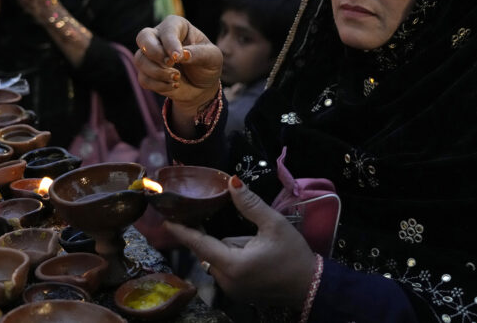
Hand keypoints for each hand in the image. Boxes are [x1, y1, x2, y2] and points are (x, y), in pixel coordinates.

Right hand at [134, 15, 222, 110]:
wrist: (202, 86)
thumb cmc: (207, 65)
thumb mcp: (212, 57)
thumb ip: (199, 54)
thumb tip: (183, 55)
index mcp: (177, 26)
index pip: (167, 29)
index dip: (170, 43)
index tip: (177, 57)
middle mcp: (159, 37)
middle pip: (143, 37)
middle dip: (154, 53)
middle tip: (170, 64)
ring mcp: (150, 55)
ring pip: (140, 59)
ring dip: (158, 72)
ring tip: (177, 78)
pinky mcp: (146, 73)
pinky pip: (143, 78)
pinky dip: (159, 85)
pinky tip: (174, 85)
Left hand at [164, 176, 317, 308]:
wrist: (310, 286)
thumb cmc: (293, 255)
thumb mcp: (274, 225)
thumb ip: (250, 204)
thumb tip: (232, 182)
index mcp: (233, 264)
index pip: (200, 244)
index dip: (182, 231)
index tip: (165, 220)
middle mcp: (226, 280)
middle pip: (209, 250)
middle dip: (217, 236)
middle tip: (233, 225)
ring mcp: (232, 290)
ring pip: (218, 259)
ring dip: (227, 248)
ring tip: (256, 245)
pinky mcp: (238, 293)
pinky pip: (226, 269)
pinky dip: (233, 258)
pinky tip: (254, 254)